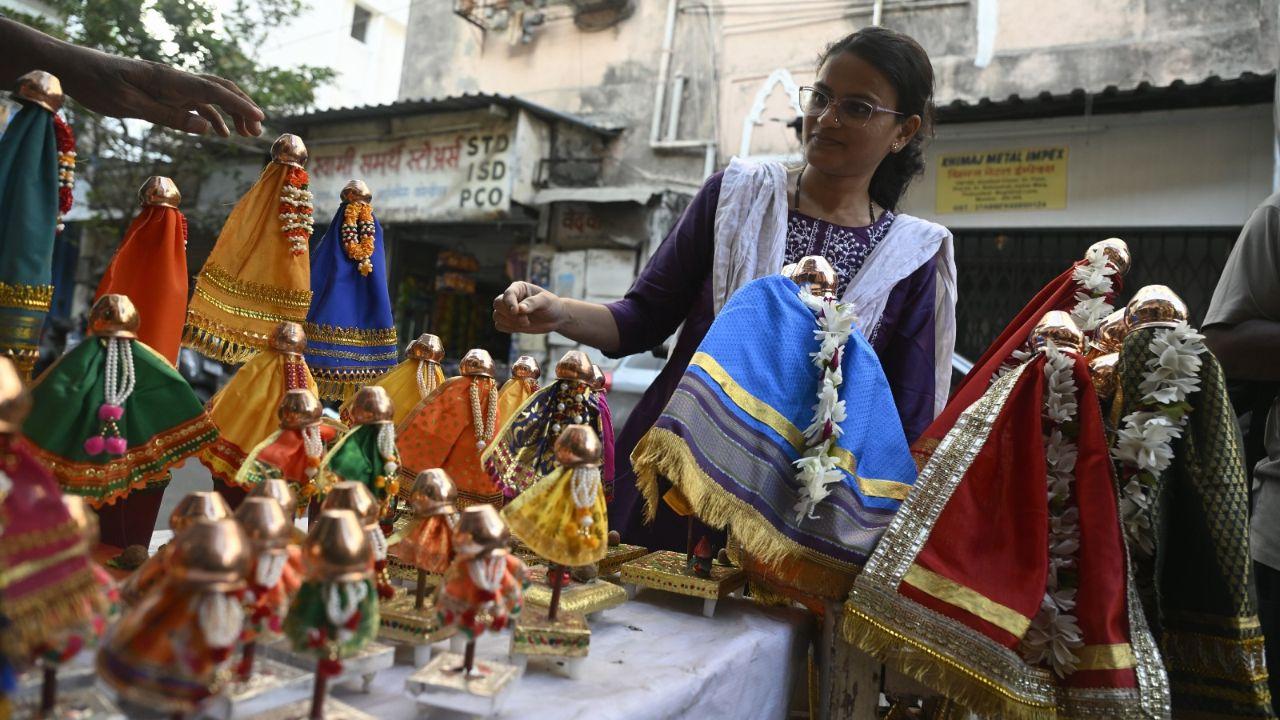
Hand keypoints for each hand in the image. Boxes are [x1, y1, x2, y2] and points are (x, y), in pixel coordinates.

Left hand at [58, 47, 263, 136]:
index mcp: (169, 79)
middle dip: (242, 107)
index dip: (239, 104)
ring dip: (230, 113)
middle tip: (258, 130)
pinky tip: (218, 133)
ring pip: (210, 95)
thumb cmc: (98, 86)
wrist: (74, 69)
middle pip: (219, 88)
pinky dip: (211, 116)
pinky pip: (194, 103)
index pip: (213, 91)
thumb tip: (207, 128)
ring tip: (246, 134)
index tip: (260, 118)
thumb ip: (169, 116)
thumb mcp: (130, 106)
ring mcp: (171, 85)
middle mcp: (175, 79)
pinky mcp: (163, 92)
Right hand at [493, 282, 565, 333]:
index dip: (509, 302)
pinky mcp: (509, 321)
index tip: (516, 311)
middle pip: (497, 303)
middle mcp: (511, 297)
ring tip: (526, 323)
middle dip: (509, 314)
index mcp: (519, 288)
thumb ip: (533, 303)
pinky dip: (507, 328)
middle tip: (525, 320)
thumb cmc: (552, 305)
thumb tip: (520, 309)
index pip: (508, 294)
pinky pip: (499, 325)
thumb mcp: (546, 301)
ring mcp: (508, 310)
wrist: (556, 318)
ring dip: (510, 322)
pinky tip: (520, 327)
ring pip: (497, 315)